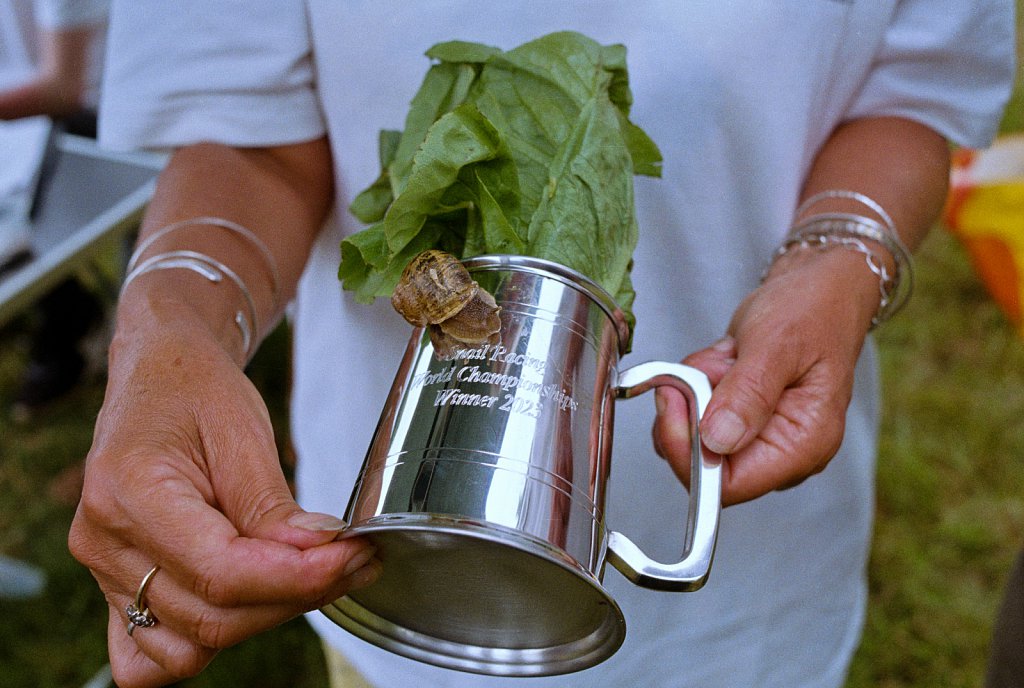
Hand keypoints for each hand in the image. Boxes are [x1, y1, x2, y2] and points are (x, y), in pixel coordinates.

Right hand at [69, 306, 377, 686]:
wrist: (159, 374)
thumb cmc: (196, 391)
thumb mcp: (243, 430)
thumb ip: (273, 505)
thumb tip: (320, 556)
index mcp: (129, 491)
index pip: (222, 571)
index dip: (298, 577)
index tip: (354, 555)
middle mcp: (104, 542)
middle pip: (212, 616)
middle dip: (296, 597)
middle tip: (354, 560)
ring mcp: (103, 572)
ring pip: (190, 645)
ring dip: (262, 620)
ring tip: (311, 574)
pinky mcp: (115, 587)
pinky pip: (150, 655)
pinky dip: (203, 643)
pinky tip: (250, 600)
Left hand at [653, 247, 878, 505]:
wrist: (819, 284)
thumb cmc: (813, 309)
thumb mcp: (778, 343)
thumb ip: (748, 393)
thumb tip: (717, 442)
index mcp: (804, 445)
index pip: (730, 485)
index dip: (688, 453)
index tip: (673, 400)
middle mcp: (782, 450)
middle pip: (705, 463)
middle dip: (690, 411)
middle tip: (705, 366)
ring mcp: (759, 435)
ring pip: (693, 434)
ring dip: (695, 389)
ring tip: (727, 356)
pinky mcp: (739, 417)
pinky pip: (696, 411)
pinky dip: (697, 381)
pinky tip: (725, 357)